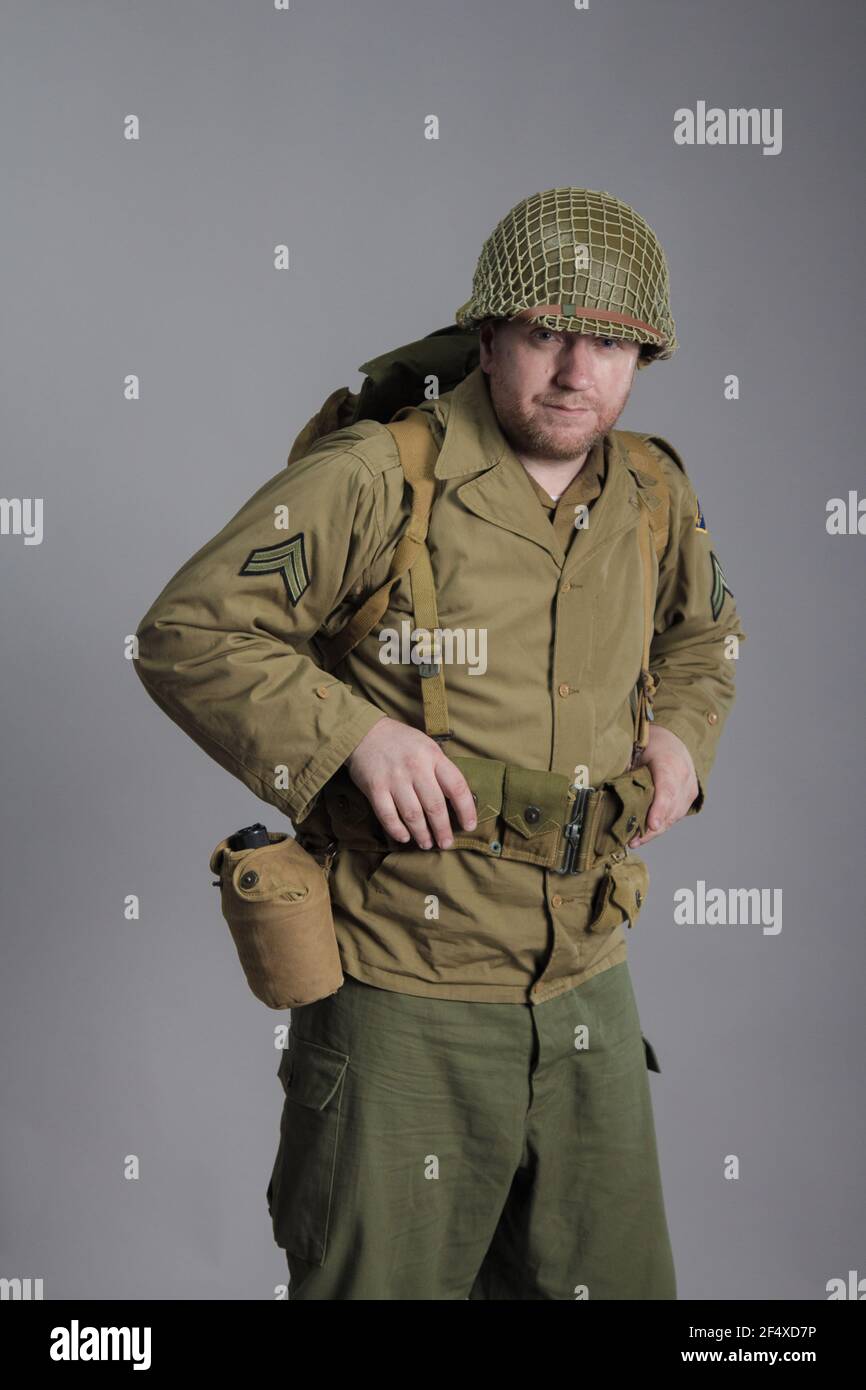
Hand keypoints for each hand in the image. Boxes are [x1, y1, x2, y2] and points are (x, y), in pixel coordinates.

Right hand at [344, 718, 477, 849]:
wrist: (365, 732)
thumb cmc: (402, 743)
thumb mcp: (427, 747)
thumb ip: (440, 769)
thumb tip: (456, 800)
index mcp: (433, 756)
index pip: (456, 786)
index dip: (466, 809)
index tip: (469, 825)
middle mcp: (416, 767)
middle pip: (435, 806)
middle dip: (443, 829)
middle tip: (446, 844)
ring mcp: (394, 778)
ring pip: (413, 814)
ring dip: (422, 834)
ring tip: (427, 844)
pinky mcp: (375, 788)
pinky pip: (388, 815)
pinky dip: (397, 830)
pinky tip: (404, 837)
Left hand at [628, 724, 698, 847]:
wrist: (674, 738)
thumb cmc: (651, 743)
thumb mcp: (634, 750)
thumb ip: (625, 769)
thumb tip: (605, 789)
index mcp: (668, 762)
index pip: (666, 789)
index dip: (659, 809)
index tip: (652, 825)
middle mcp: (683, 776)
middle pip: (670, 808)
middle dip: (652, 828)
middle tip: (632, 841)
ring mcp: (689, 787)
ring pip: (674, 815)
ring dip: (655, 831)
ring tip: (635, 841)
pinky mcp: (690, 796)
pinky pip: (677, 815)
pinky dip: (661, 824)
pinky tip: (646, 833)